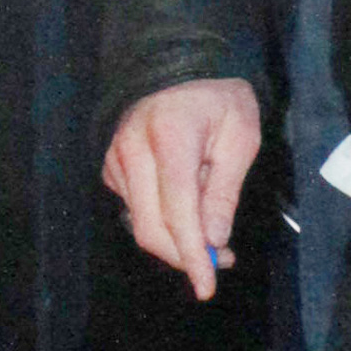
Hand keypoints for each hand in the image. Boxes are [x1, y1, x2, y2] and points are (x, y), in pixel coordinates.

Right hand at [103, 80, 261, 301]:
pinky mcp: (110, 167)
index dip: (192, 255)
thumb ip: (224, 191)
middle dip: (184, 256)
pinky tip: (186, 204)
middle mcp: (132, 150)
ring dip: (176, 239)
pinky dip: (161, 219)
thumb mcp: (240, 137)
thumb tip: (213, 240)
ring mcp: (115, 159)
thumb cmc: (219, 98)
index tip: (207, 286)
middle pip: (150, 228)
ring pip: (141, 222)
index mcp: (168, 138)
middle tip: (220, 260)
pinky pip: (134, 208)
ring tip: (212, 226)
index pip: (177, 211)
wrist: (180, 64)